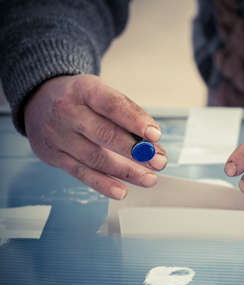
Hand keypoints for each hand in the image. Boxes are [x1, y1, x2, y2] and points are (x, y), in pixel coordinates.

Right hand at [24, 75, 166, 199]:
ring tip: (148, 178)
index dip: (135, 121)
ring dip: (126, 172)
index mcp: (83, 90)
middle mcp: (67, 111)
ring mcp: (58, 135)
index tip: (155, 135)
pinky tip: (121, 191)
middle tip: (158, 161)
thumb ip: (128, 116)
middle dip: (135, 151)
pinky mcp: (54, 156)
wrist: (39, 102)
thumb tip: (153, 144)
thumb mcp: (101, 93)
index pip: (112, 105)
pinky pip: (81, 173)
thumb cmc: (80, 99)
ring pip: (95, 157)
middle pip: (104, 134)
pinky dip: (103, 184)